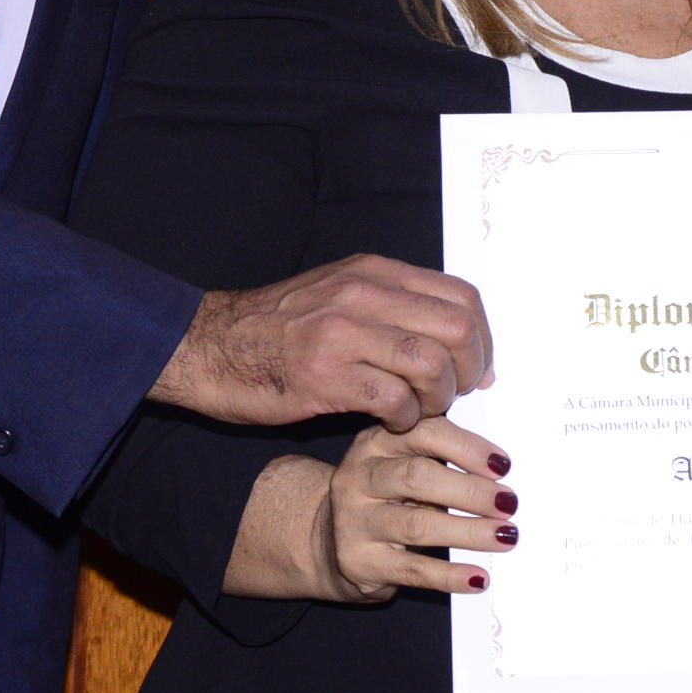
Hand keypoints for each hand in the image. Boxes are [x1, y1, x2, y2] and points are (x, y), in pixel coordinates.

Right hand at [152, 254, 491, 430]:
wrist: (209, 345)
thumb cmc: (278, 328)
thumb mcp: (341, 294)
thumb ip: (395, 307)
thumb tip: (458, 341)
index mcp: (373, 272)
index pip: (460, 296)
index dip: (482, 337)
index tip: (477, 367)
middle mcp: (363, 294)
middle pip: (457, 329)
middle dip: (470, 370)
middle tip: (455, 394)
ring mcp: (343, 333)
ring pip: (431, 364)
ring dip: (439, 397)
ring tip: (420, 409)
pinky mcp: (324, 375)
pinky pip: (395, 398)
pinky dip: (406, 417)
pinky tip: (392, 420)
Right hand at [222, 419, 518, 601]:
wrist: (327, 541)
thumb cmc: (384, 496)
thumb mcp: (399, 463)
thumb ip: (442, 454)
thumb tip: (503, 468)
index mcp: (377, 442)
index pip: (424, 434)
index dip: (467, 448)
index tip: (503, 466)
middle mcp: (360, 477)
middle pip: (418, 477)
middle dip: (471, 491)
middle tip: (510, 503)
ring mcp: (355, 521)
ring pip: (418, 524)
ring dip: (468, 531)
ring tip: (505, 536)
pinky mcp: (359, 562)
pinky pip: (412, 570)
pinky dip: (449, 575)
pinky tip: (478, 577)